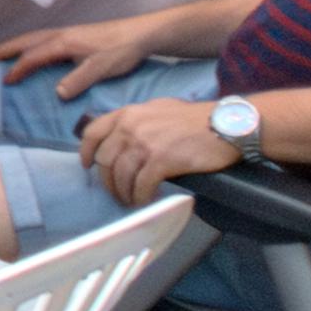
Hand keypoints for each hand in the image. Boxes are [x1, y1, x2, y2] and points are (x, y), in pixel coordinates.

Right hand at [0, 17, 153, 96]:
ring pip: (33, 37)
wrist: (141, 34)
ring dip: (14, 44)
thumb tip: (58, 92)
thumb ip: (78, 80)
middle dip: (4, 49)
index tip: (4, 81)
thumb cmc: (121, 50)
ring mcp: (67, 33)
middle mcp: (61, 35)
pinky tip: (30, 51)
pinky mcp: (74, 35)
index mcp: (64, 43)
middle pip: (26, 40)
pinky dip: (28, 43)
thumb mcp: (101, 68)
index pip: (33, 56)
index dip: (17, 69)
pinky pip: (42, 38)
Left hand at [76, 96, 234, 207]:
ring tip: (131, 201)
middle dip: (108, 181)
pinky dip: (141, 196)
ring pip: (121, 176)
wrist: (224, 124)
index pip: (92, 132)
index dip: (86, 152)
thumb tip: (121, 138)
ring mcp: (144, 143)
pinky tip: (147, 200)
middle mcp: (131, 126)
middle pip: (105, 160)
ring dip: (124, 193)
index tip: (87, 166)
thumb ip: (137, 121)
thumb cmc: (194, 118)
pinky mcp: (161, 160)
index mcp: (128, 113)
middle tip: (117, 193)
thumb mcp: (157, 110)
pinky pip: (141, 185)